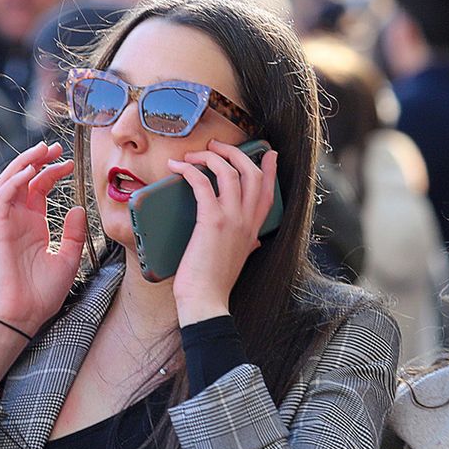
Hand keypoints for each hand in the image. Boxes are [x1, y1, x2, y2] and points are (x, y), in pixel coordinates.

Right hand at [0, 140, 85, 337]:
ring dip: (24, 163)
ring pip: (9, 182)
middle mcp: (19, 220)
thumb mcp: (69, 259)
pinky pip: (2, 198)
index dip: (53, 172)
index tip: (71, 164)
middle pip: (23, 179)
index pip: (39, 188)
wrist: (23, 315)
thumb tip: (80, 208)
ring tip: (41, 151)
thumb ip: (75, 234)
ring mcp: (6, 223)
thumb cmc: (42, 294)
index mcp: (34, 226)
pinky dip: (14, 182)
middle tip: (55, 146)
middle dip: (38, 159)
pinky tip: (30, 173)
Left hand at [167, 140, 278, 323]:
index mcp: (253, 229)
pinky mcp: (212, 220)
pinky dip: (190, 170)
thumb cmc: (214, 284)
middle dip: (235, 153)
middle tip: (217, 146)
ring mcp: (232, 219)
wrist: (206, 301)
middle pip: (251, 172)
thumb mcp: (239, 261)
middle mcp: (247, 220)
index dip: (270, 169)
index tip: (269, 153)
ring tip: (194, 154)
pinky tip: (177, 167)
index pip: (269, 191)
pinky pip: (203, 182)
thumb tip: (254, 242)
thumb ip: (248, 246)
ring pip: (230, 171)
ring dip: (211, 156)